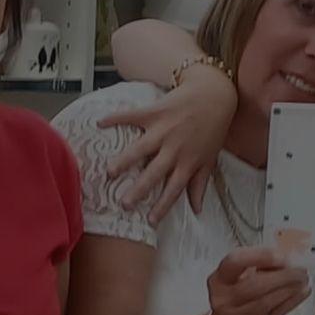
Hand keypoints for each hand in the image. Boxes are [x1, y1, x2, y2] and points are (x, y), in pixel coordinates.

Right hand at [99, 67, 235, 220]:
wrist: (215, 94)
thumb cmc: (213, 128)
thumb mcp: (209, 159)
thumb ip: (199, 184)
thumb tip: (197, 210)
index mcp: (188, 162)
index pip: (174, 190)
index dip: (162, 206)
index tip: (150, 221)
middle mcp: (174, 148)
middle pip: (154, 173)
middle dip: (139, 190)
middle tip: (123, 204)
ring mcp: (163, 130)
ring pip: (141, 149)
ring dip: (124, 160)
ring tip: (110, 173)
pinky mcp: (155, 112)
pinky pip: (132, 116)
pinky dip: (115, 118)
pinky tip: (100, 123)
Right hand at [208, 246, 311, 314]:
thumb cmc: (235, 301)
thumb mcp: (237, 280)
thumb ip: (259, 266)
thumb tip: (288, 255)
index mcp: (219, 279)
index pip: (235, 261)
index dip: (260, 256)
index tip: (282, 256)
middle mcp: (222, 299)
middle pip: (255, 284)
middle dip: (283, 276)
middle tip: (300, 270)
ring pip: (266, 302)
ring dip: (290, 289)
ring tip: (302, 281)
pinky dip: (291, 302)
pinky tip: (300, 293)